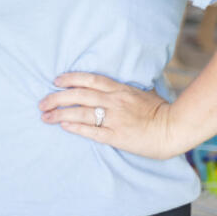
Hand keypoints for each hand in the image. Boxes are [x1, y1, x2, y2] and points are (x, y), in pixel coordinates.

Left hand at [39, 72, 179, 159]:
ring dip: (60, 113)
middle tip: (42, 102)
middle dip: (57, 97)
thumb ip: (125, 90)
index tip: (55, 81)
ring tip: (45, 116)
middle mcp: (115, 101)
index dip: (70, 78)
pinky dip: (76, 127)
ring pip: (81, 112)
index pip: (89, 79)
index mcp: (120, 89)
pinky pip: (92, 131)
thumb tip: (112, 87)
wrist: (174, 128)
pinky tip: (63, 125)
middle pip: (79, 95)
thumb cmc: (160, 110)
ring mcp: (115, 118)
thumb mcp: (142, 93)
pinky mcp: (117, 136)